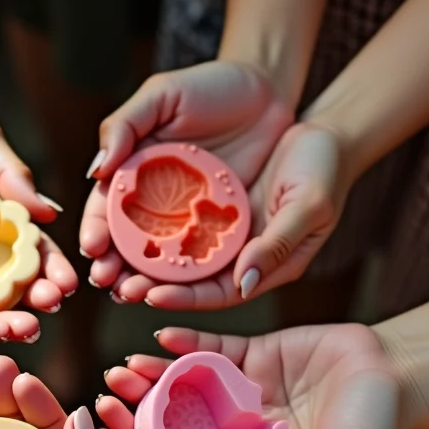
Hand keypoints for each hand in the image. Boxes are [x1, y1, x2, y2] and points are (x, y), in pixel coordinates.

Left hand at [0, 90, 77, 299]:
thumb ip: (12, 174)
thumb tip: (48, 214)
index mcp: (3, 217)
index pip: (35, 250)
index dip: (52, 268)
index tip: (66, 284)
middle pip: (13, 281)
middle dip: (34, 298)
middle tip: (47, 308)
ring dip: (0, 315)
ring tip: (18, 327)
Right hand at [80, 61, 292, 300]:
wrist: (269, 92)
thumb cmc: (211, 87)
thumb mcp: (162, 95)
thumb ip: (124, 125)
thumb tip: (94, 171)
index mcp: (132, 176)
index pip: (106, 210)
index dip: (96, 230)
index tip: (92, 247)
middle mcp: (156, 206)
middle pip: (128, 245)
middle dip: (114, 266)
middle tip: (108, 281)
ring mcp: (188, 223)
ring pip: (160, 261)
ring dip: (144, 281)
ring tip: (135, 294)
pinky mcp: (221, 233)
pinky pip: (202, 260)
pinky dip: (189, 279)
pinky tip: (177, 291)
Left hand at [97, 323, 408, 428]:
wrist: (403, 379)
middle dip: (135, 421)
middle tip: (103, 403)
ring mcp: (239, 398)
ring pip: (184, 390)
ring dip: (151, 381)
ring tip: (120, 369)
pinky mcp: (250, 359)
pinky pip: (210, 350)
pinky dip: (185, 343)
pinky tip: (160, 336)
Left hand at [130, 121, 349, 310]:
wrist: (322, 130)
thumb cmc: (325, 170)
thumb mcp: (309, 206)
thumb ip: (278, 244)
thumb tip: (244, 284)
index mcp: (260, 266)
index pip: (214, 293)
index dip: (182, 298)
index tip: (150, 296)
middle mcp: (233, 255)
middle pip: (184, 279)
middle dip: (147, 283)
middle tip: (111, 282)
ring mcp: (217, 231)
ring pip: (171, 251)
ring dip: (137, 256)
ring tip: (103, 257)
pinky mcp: (205, 205)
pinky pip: (171, 216)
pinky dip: (146, 221)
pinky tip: (119, 219)